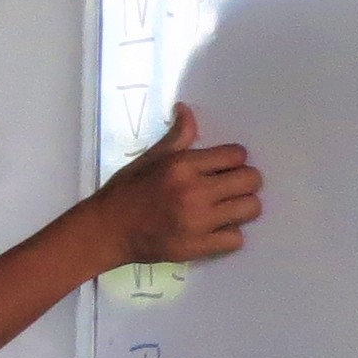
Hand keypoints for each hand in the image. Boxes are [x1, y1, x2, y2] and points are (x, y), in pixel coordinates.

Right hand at [89, 102, 262, 266]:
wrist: (106, 230)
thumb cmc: (127, 191)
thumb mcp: (151, 158)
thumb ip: (177, 137)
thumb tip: (187, 110)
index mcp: (183, 166)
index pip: (236, 155)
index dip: (234, 159)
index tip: (226, 166)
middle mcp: (195, 192)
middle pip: (251, 180)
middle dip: (246, 181)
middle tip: (232, 187)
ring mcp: (198, 222)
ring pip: (250, 209)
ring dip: (243, 207)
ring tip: (228, 208)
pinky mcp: (198, 247)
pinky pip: (237, 239)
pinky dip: (231, 235)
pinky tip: (217, 229)